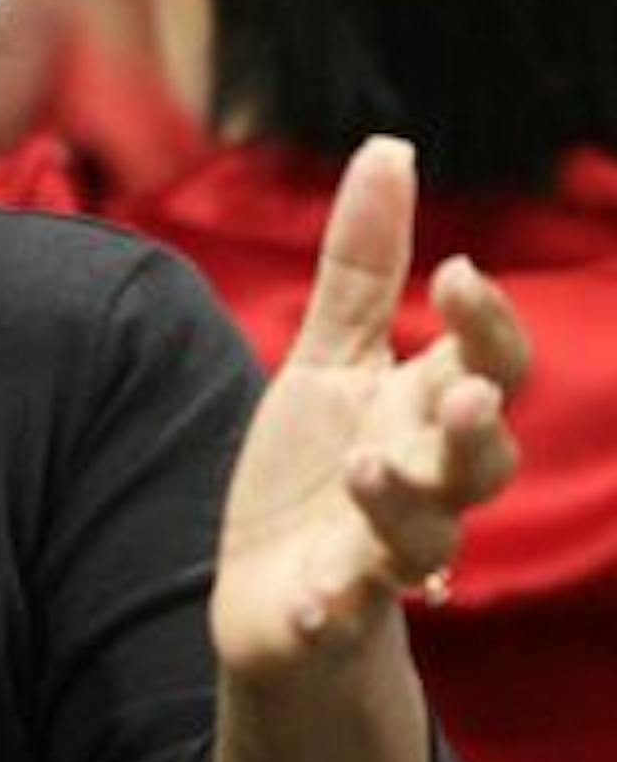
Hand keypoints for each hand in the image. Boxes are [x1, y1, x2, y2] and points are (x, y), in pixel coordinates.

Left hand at [209, 135, 526, 680]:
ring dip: (399, 507)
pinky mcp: (330, 611)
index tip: (462, 272)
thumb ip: (363, 265)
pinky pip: (342, 615)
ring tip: (364, 469)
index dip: (488, 326)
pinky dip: (329, 609)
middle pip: (481, 460)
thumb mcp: (329, 356)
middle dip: (475, 429)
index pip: (489, 367)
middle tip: (461, 394)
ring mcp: (381, 555)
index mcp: (422, 414)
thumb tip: (392, 146)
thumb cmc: (316, 466)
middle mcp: (422, 485)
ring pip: (423, 541)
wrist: (272, 594)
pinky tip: (309, 602)